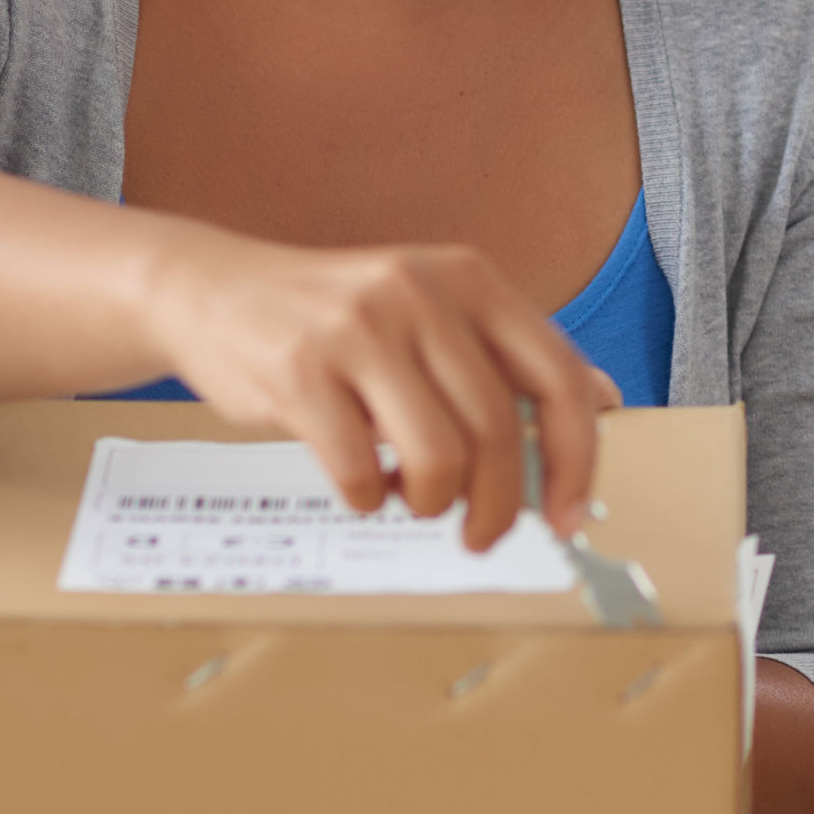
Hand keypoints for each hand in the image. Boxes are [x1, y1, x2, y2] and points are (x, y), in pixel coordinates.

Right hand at [136, 230, 621, 549]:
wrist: (211, 290)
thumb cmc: (334, 317)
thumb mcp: (430, 312)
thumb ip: (507, 355)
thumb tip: (603, 400)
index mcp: (469, 279)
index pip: (557, 377)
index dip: (576, 458)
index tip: (568, 515)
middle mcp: (421, 293)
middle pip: (498, 430)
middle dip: (499, 505)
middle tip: (480, 534)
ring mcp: (358, 328)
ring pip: (439, 458)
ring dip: (433, 504)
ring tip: (411, 496)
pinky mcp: (300, 369)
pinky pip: (361, 471)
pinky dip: (368, 499)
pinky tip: (359, 482)